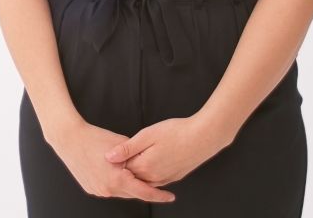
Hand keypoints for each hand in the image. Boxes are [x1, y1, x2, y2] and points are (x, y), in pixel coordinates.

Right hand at [49, 120, 174, 202]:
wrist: (69, 138)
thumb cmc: (94, 138)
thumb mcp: (121, 144)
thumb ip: (136, 156)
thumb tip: (147, 162)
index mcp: (118, 180)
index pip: (144, 192)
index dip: (159, 195)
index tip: (170, 196)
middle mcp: (108, 190)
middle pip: (132, 192)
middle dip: (142, 185)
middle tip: (150, 176)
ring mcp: (98, 190)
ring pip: (120, 190)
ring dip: (127, 183)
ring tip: (128, 168)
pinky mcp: (91, 188)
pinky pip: (108, 188)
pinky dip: (115, 182)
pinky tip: (114, 169)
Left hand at [105, 114, 229, 186]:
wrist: (204, 137)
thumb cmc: (177, 132)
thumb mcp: (148, 135)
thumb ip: (127, 148)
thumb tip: (108, 157)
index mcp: (145, 167)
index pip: (122, 168)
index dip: (116, 159)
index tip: (110, 148)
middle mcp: (154, 177)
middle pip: (132, 177)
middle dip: (124, 168)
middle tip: (120, 153)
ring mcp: (165, 178)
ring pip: (144, 180)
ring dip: (137, 172)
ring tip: (134, 156)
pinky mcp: (174, 176)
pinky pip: (156, 180)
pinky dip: (149, 174)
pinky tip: (148, 163)